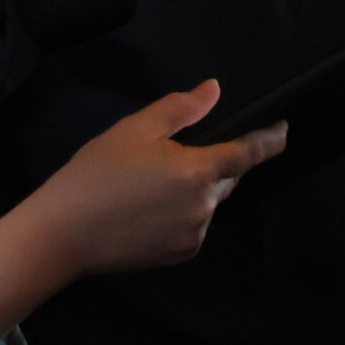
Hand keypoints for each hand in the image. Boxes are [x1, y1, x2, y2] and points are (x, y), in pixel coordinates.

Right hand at [20, 80, 284, 278]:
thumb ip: (180, 109)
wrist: (60, 235)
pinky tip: (148, 211)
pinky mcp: (182, 254)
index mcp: (198, 171)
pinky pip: (194, 226)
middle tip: (170, 159)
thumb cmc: (94, 177)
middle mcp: (204, 205)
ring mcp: (195, 233)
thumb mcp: (134, 130)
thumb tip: (213, 90)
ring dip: (195, 191)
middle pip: (226, 177)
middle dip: (213, 164)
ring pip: (208, 202)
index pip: (247, 153)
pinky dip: (183, 214)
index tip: (284, 132)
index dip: (269, 140)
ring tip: (148, 187)